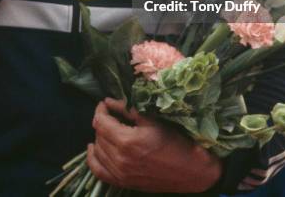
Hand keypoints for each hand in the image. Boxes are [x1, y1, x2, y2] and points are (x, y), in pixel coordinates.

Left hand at [87, 98, 221, 192]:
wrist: (191, 170)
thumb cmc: (175, 141)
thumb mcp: (152, 119)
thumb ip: (128, 109)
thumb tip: (109, 101)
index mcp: (127, 141)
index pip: (101, 122)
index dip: (101, 109)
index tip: (105, 103)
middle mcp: (120, 159)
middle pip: (98, 135)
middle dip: (101, 121)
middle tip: (110, 113)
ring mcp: (120, 174)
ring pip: (98, 151)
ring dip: (99, 137)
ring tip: (107, 128)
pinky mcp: (124, 183)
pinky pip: (99, 172)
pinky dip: (94, 159)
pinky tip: (95, 149)